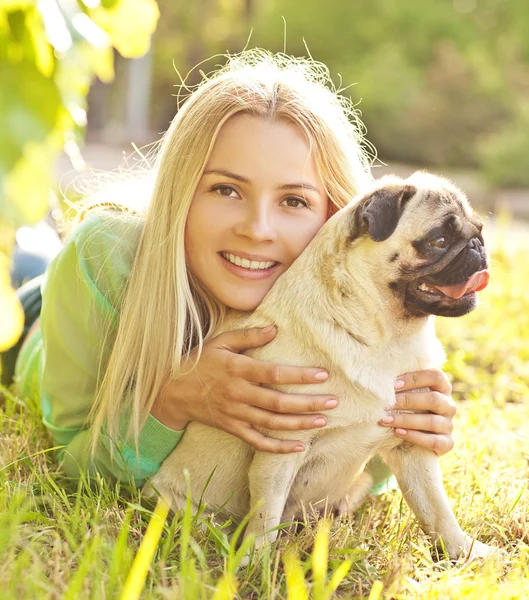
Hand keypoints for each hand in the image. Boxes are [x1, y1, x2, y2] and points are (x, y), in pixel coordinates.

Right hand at [151, 325, 337, 453]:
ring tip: (323, 421)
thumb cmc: (200, 361)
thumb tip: (275, 329)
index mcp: (238, 370)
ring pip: (272, 423)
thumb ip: (248, 336)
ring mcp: (235, 414)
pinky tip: (299, 447)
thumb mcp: (221, 342)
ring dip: (299, 424)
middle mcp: (238, 394)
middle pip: (278, 402)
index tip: (323, 375)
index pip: (274, 374)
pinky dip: (278, 447)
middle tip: (333, 402)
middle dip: (307, 403)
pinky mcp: (232, 428)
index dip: (300, 376)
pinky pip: (257, 441)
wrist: (173, 390)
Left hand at [378, 368, 455, 455]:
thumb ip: (399, 385)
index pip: (436, 376)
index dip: (415, 379)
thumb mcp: (402, 394)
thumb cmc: (401, 409)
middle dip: (407, 401)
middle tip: (387, 404)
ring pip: (432, 422)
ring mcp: (449, 425)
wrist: (404, 442)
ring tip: (385, 419)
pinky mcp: (447, 443)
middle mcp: (448, 405)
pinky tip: (397, 432)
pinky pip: (434, 441)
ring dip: (406, 420)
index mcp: (441, 387)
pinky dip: (414, 437)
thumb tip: (381, 376)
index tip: (394, 385)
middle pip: (434, 399)